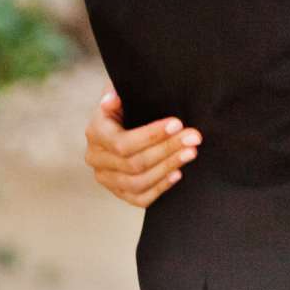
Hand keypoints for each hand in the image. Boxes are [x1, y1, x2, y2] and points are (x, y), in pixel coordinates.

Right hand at [83, 85, 200, 209]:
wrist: (120, 122)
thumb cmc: (125, 104)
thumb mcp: (121, 91)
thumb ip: (117, 92)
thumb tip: (113, 98)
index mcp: (95, 133)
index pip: (124, 143)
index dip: (152, 135)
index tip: (178, 123)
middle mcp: (96, 159)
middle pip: (134, 164)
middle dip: (168, 149)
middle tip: (194, 137)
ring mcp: (106, 178)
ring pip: (137, 183)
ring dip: (167, 167)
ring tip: (190, 153)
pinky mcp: (118, 191)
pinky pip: (139, 198)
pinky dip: (160, 188)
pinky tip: (177, 174)